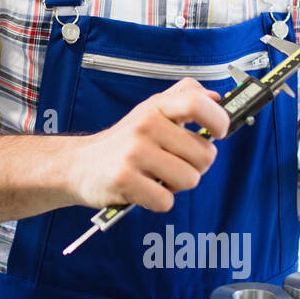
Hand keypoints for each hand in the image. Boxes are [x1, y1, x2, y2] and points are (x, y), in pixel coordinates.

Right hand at [69, 77, 228, 212]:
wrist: (80, 165)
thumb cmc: (124, 142)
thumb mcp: (150, 111)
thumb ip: (182, 99)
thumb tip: (216, 97)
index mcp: (156, 106)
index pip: (197, 103)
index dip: (218, 120)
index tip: (219, 133)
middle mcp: (145, 125)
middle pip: (204, 154)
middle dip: (196, 166)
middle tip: (174, 164)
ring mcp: (133, 152)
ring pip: (189, 179)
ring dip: (177, 185)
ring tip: (157, 177)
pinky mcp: (124, 179)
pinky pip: (166, 201)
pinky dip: (159, 201)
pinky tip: (144, 190)